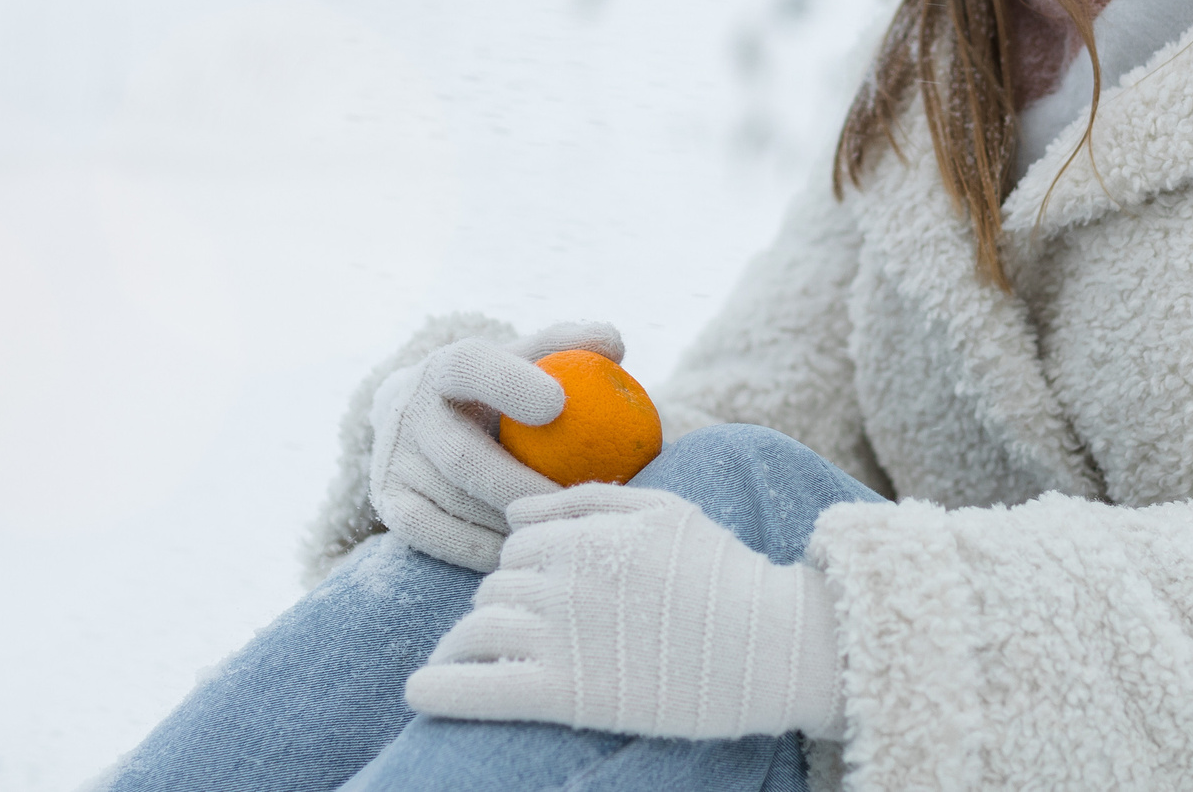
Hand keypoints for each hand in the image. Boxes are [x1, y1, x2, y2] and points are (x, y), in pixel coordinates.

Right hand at [368, 321, 622, 571]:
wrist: (418, 421)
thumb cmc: (496, 389)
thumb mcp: (524, 360)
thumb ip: (568, 346)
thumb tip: (614, 347)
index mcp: (444, 368)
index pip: (470, 366)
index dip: (509, 383)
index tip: (558, 403)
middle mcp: (409, 413)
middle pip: (463, 457)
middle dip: (520, 484)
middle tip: (574, 502)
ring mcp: (393, 462)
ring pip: (455, 502)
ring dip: (510, 522)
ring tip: (560, 529)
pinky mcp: (390, 505)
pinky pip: (439, 537)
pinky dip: (483, 547)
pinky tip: (524, 549)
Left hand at [405, 485, 842, 740]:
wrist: (772, 644)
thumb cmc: (725, 573)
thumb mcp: (665, 510)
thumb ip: (586, 499)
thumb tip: (514, 509)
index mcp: (586, 533)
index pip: (519, 544)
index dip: (525, 567)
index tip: (541, 590)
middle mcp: (565, 578)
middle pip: (496, 586)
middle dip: (502, 604)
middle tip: (520, 631)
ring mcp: (562, 635)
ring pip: (479, 628)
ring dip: (466, 643)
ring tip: (461, 662)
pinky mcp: (565, 693)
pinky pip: (479, 687)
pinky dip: (441, 689)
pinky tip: (420, 694)